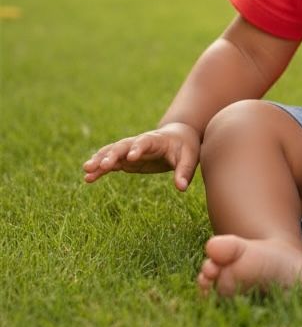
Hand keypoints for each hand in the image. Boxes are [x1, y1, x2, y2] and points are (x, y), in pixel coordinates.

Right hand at [83, 122, 200, 191]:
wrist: (179, 137)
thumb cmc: (185, 147)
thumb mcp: (190, 158)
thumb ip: (184, 172)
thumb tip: (181, 188)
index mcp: (156, 140)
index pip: (145, 142)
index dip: (137, 148)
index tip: (130, 158)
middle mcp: (139, 143)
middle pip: (123, 146)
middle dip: (112, 155)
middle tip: (101, 165)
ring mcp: (131, 150)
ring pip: (112, 152)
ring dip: (100, 160)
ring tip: (86, 171)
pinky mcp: (126, 160)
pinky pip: (111, 163)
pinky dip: (100, 168)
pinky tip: (88, 177)